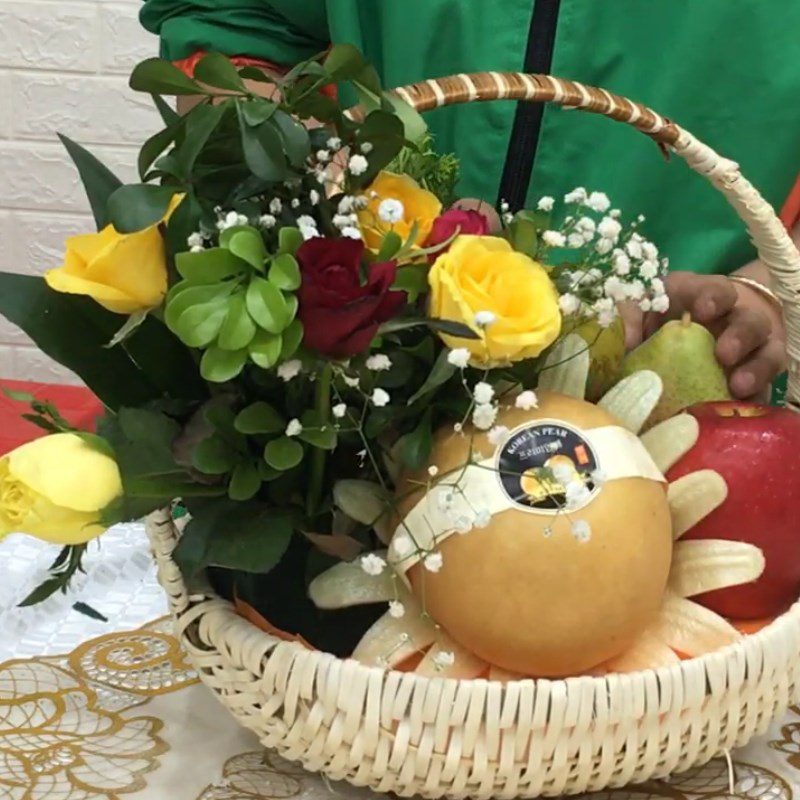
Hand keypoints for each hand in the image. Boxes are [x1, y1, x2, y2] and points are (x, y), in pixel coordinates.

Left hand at [623, 272, 785, 400]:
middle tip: (723, 354)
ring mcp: (748, 352)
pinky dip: (757, 397)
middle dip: (740, 335)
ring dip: (756, 368)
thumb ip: (626, 320)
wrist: (668, 349)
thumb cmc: (651, 324)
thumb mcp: (637, 314)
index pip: (716, 290)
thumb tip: (618, 343)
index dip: (713, 297)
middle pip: (750, 321)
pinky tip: (742, 406)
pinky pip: (764, 389)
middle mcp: (732, 321)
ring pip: (766, 353)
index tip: (701, 310)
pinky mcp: (752, 381)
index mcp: (700, 300)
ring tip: (738, 386)